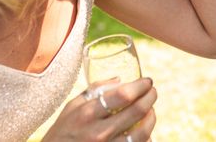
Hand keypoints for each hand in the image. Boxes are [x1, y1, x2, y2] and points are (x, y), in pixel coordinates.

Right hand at [42, 78, 156, 141]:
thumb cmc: (63, 130)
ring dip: (151, 119)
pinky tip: (145, 131)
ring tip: (151, 110)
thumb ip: (95, 89)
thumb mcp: (73, 106)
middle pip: (136, 112)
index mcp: (88, 113)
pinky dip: (145, 138)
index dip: (140, 86)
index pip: (123, 95)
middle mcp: (99, 132)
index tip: (147, 81)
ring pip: (141, 134)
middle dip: (150, 97)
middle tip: (153, 91)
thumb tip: (121, 79)